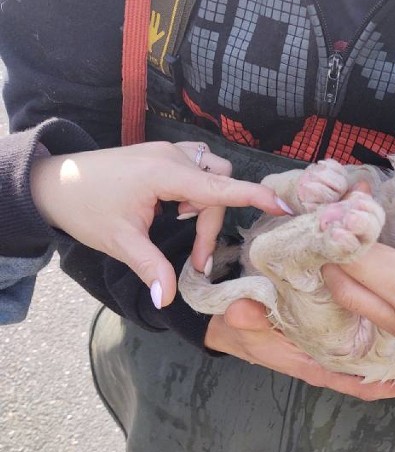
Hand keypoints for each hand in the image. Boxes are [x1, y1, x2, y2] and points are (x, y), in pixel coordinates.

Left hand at [30, 140, 291, 307]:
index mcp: (165, 175)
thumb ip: (151, 268)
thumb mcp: (119, 242)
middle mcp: (173, 156)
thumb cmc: (84, 208)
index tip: (284, 206)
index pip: (220, 187)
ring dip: (205, 203)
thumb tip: (168, 300)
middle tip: (193, 260)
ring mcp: (170, 151)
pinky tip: (175, 207)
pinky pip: (199, 169)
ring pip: (212, 176)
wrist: (53, 181)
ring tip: (178, 222)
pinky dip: (196, 191)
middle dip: (211, 223)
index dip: (255, 196)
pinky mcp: (165, 154)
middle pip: (218, 187)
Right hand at [205, 299, 394, 399]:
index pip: (360, 384)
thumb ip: (245, 318)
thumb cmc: (238, 325)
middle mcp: (331, 357)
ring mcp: (334, 343)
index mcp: (316, 363)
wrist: (230, 315)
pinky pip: (367, 333)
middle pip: (377, 370)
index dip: (391, 386)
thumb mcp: (240, 321)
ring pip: (375, 352)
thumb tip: (242, 312)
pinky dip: (388, 325)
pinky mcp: (333, 326)